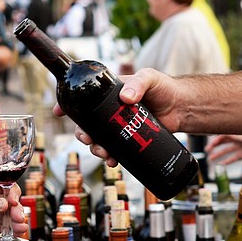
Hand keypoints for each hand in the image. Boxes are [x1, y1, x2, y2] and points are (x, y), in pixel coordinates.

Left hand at [0, 173, 26, 240]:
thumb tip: (4, 204)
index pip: (2, 184)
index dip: (10, 192)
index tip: (12, 201)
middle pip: (9, 199)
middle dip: (15, 208)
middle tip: (17, 216)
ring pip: (10, 213)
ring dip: (17, 220)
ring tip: (20, 227)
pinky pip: (5, 225)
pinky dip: (12, 229)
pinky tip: (17, 232)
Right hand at [55, 67, 182, 165]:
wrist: (182, 108)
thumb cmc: (164, 88)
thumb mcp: (149, 78)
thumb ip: (138, 83)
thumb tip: (126, 98)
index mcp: (110, 94)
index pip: (85, 98)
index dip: (69, 105)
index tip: (59, 111)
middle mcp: (111, 112)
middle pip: (87, 125)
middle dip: (82, 134)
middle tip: (88, 139)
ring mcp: (120, 128)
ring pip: (99, 140)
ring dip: (96, 149)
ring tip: (103, 153)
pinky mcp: (130, 141)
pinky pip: (115, 151)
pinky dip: (111, 158)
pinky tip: (114, 162)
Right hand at [206, 134, 241, 164]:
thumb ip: (235, 136)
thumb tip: (224, 131)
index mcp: (240, 133)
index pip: (224, 134)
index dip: (216, 138)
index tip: (210, 142)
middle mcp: (239, 139)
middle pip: (224, 141)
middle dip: (215, 146)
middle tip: (207, 150)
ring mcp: (241, 147)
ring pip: (227, 150)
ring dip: (219, 154)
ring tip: (211, 158)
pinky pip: (233, 158)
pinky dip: (227, 161)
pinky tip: (221, 164)